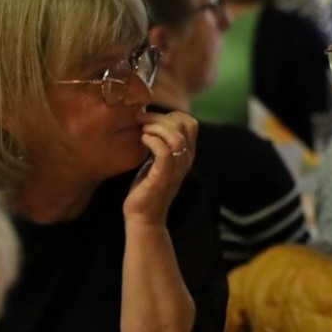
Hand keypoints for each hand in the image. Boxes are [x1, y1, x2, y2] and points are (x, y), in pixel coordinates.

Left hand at [123, 110, 197, 225]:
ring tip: (141, 130)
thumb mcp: (157, 160)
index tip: (151, 120)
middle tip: (140, 120)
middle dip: (160, 117)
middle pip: (184, 125)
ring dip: (155, 127)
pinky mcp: (163, 177)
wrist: (143, 217)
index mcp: (186, 154)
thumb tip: (151, 120)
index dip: (171, 114)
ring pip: (176, 137)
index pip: (190, 122)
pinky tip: (141, 140)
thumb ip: (161, 143)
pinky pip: (164, 152)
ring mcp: (176, 169)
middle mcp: (186, 160)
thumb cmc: (147, 187)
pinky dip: (152, 140)